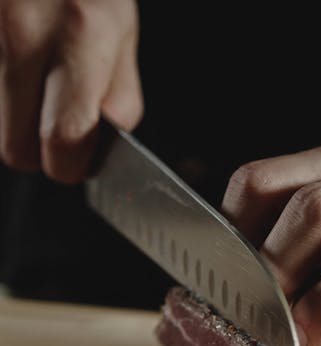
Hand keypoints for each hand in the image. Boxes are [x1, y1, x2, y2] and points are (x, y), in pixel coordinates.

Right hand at [0, 0, 141, 182]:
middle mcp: (24, 28)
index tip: (74, 159)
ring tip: (28, 78)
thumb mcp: (120, 17)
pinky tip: (10, 55)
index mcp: (82, 32)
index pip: (65, 140)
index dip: (69, 164)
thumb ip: (119, 88)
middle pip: (14, 149)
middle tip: (47, 124)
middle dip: (33, 150)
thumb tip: (107, 141)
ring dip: (9, 117)